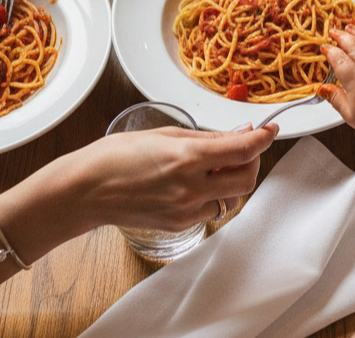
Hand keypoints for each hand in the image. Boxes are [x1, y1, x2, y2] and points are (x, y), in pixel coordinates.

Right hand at [68, 124, 277, 232]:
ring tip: (213, 166)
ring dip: (232, 180)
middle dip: (252, 162)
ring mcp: (186, 210)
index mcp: (187, 157)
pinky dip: (212, 195)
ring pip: (231, 197)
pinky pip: (211, 209)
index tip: (269, 130)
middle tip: (242, 149)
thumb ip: (206, 138)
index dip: (263, 138)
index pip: (243, 150)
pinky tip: (194, 183)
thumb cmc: (116, 156)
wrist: (85, 190)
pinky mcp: (179, 224)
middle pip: (247, 179)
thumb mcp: (165, 134)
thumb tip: (239, 135)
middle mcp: (191, 187)